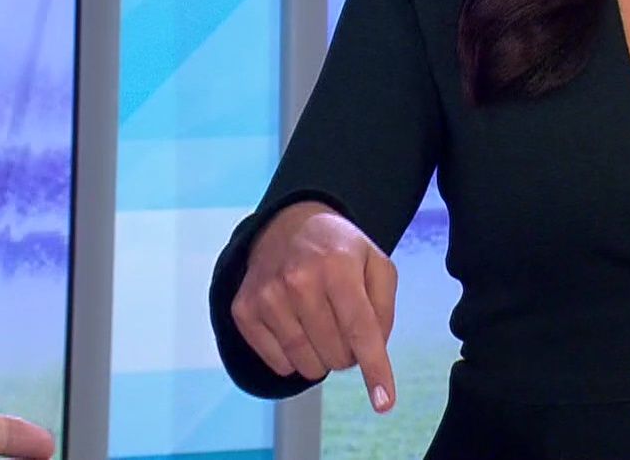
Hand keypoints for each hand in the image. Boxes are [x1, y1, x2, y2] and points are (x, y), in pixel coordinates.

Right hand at [230, 201, 397, 412]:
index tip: (383, 403)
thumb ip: (385, 308)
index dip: (375, 369)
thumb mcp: (376, 264)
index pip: (361, 329)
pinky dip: (295, 358)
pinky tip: (298, 328)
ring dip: (322, 359)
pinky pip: (279, 363)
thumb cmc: (339, 251)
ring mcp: (267, 296)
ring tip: (323, 328)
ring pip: (306, 364)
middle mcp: (299, 280)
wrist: (286, 227)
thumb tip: (373, 352)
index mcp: (338, 265)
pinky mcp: (244, 311)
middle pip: (336, 353)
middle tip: (345, 328)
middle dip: (349, 353)